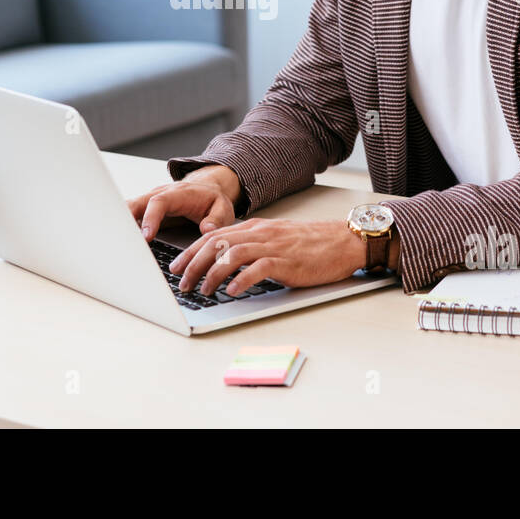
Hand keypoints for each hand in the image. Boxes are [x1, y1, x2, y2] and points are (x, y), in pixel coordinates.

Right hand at [126, 165, 240, 240]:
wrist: (206, 188)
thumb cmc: (213, 200)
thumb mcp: (223, 208)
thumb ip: (217, 219)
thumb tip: (206, 229)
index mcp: (178, 194)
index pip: (159, 202)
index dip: (150, 218)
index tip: (146, 236)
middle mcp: (159, 194)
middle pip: (136, 203)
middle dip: (125, 220)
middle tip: (120, 242)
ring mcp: (150, 201)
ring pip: (128, 209)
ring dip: (120, 224)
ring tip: (114, 245)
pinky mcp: (145, 209)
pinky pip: (130, 216)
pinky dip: (123, 227)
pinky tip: (119, 243)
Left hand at [168, 218, 364, 296]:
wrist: (342, 241)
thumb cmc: (311, 244)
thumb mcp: (275, 238)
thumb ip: (252, 245)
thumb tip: (226, 260)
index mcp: (255, 228)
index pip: (214, 235)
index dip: (191, 251)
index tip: (177, 267)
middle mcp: (260, 233)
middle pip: (216, 243)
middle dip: (194, 264)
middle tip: (182, 282)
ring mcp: (273, 246)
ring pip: (232, 254)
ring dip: (213, 274)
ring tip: (203, 290)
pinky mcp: (286, 261)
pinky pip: (258, 268)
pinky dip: (242, 280)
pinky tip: (232, 291)